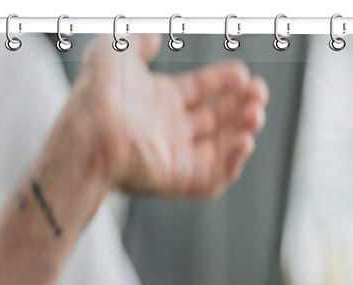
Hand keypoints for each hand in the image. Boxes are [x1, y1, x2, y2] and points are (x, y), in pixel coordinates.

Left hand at [73, 34, 268, 197]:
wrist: (92, 132)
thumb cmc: (99, 93)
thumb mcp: (117, 50)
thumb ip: (139, 40)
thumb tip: (155, 35)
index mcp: (158, 102)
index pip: (200, 92)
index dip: (223, 82)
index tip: (243, 73)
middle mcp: (169, 131)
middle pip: (216, 120)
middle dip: (241, 106)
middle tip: (260, 94)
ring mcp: (174, 158)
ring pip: (219, 150)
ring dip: (243, 132)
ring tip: (256, 114)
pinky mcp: (177, 181)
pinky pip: (212, 179)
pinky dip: (232, 164)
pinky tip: (245, 142)